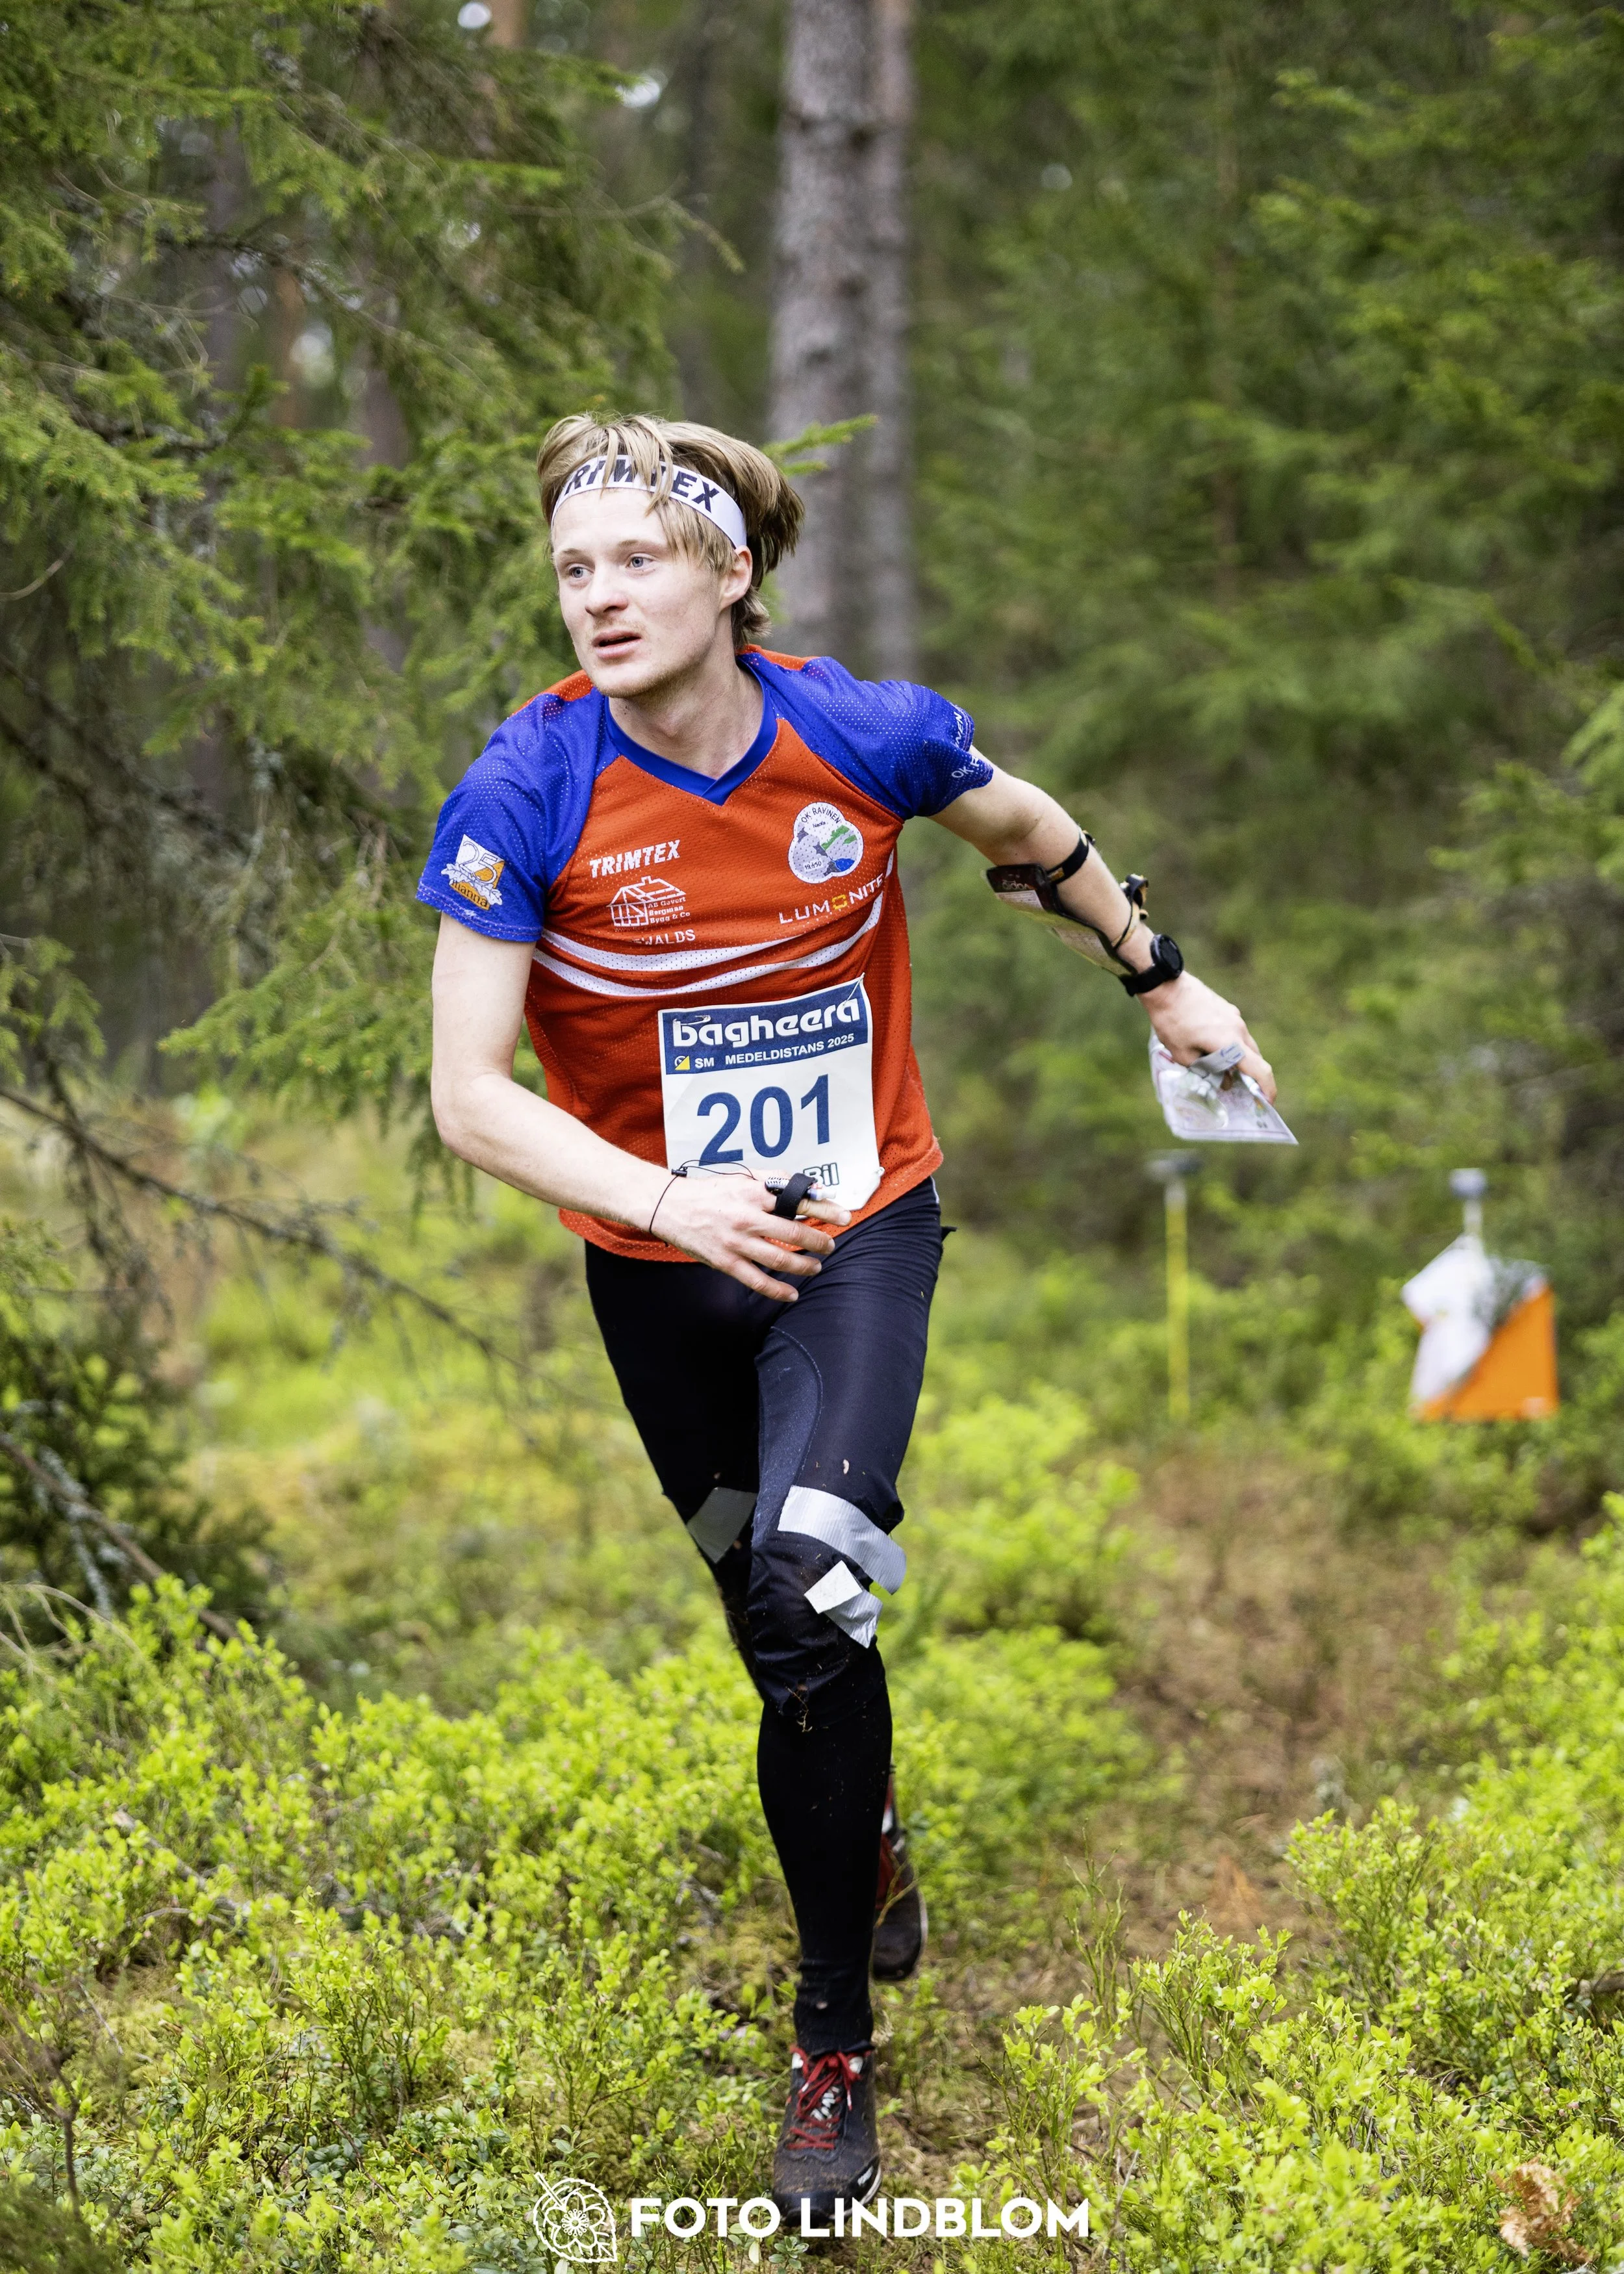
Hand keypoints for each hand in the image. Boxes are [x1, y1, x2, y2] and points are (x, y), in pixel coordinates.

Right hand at [654, 1174, 851, 1300]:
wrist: (669, 1207)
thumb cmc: (709, 1192)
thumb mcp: (742, 1179)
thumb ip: (775, 1181)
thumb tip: (809, 1187)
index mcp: (753, 1193)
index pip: (798, 1201)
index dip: (825, 1209)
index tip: (844, 1216)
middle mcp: (747, 1218)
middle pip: (794, 1233)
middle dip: (819, 1241)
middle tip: (830, 1245)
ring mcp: (736, 1243)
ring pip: (780, 1259)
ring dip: (804, 1265)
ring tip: (816, 1266)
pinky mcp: (725, 1262)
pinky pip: (757, 1281)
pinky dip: (778, 1290)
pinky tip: (793, 1293)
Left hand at [1140, 971, 1275, 1101]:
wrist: (1166, 987)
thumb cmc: (1172, 1022)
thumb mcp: (1183, 1055)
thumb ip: (1205, 1070)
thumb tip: (1222, 1080)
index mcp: (1230, 1043)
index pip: (1260, 1070)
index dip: (1267, 1089)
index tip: (1268, 1102)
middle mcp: (1238, 1029)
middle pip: (1255, 1058)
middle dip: (1252, 1076)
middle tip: (1241, 1090)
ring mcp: (1234, 1017)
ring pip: (1246, 1045)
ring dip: (1240, 1060)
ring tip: (1223, 1071)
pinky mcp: (1228, 1010)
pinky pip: (1236, 1033)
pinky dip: (1232, 1046)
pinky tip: (1214, 1050)